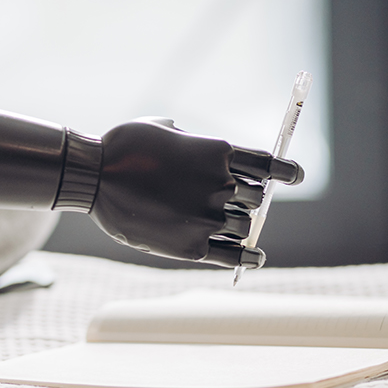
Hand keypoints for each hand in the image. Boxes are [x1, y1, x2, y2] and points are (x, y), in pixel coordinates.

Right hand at [88, 117, 302, 267]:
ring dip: (238, 223)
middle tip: (229, 199)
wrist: (93, 177)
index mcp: (219, 152)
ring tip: (226, 223)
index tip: (294, 176)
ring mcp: (208, 218)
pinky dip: (249, 258)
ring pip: (243, 226)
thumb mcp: (162, 129)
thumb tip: (197, 147)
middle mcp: (221, 185)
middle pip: (255, 198)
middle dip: (246, 197)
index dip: (286, 172)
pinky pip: (234, 256)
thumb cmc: (122, 147)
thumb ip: (190, 141)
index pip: (270, 166)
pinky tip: (255, 258)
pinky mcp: (192, 247)